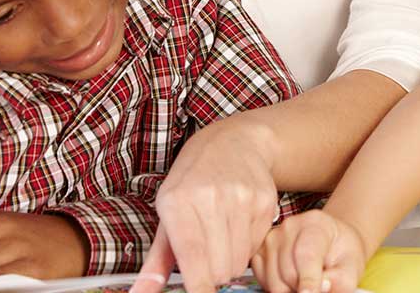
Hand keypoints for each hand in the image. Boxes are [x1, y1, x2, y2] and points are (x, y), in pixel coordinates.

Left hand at [131, 113, 281, 292]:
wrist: (234, 142)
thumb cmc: (193, 180)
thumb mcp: (167, 212)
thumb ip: (155, 261)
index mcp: (178, 202)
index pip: (193, 258)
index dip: (199, 286)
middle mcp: (210, 198)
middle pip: (219, 268)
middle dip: (212, 274)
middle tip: (206, 258)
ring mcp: (241, 198)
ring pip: (239, 261)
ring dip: (230, 262)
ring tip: (221, 239)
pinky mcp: (264, 200)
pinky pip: (256, 246)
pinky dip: (246, 246)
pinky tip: (238, 226)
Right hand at [249, 210, 367, 292]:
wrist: (330, 242)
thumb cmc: (341, 254)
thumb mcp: (351, 267)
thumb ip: (339, 279)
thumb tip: (321, 287)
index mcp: (315, 222)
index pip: (307, 254)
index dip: (308, 279)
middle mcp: (289, 226)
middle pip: (289, 272)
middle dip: (303, 289)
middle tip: (318, 284)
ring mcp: (271, 237)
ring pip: (275, 281)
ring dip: (290, 290)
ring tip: (307, 280)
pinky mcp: (259, 251)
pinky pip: (263, 281)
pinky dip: (278, 287)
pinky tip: (292, 279)